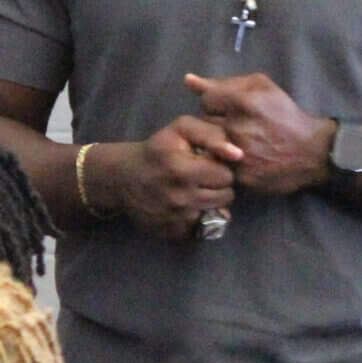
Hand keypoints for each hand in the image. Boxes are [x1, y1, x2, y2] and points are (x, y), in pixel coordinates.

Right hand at [101, 117, 240, 241]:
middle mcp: (180, 197)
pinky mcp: (172, 233)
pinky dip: (198, 219)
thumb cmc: (157, 150)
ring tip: (196, 191)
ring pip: (217, 214)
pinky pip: (202, 229)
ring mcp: (176, 219)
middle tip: (203, 179)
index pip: (226, 175)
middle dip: (218, 186)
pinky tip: (187, 207)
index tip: (208, 165)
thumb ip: (212, 134)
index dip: (220, 168)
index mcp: (183, 169)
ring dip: (211, 202)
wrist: (124, 178)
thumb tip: (237, 154)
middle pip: (226, 196)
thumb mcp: (181, 129)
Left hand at [186, 72, 331, 198]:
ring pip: (209, 149)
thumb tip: (188, 81)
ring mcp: (238, 156)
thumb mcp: (261, 87)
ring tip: (234, 145)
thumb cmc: (284, 114)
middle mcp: (237, 129)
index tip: (228, 110)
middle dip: (215, 126)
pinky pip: (220, 168)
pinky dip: (226, 164)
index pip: (206, 101)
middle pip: (204, 125)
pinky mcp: (242, 177)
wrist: (312, 152)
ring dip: (216, 146)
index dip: (216, 105)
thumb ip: (223, 83)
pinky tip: (241, 161)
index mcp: (242, 103)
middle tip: (233, 129)